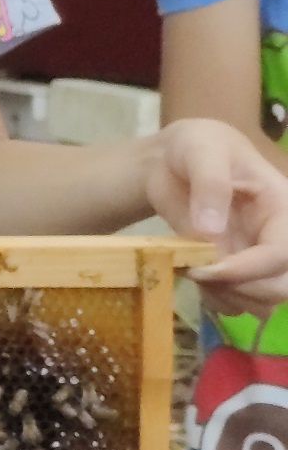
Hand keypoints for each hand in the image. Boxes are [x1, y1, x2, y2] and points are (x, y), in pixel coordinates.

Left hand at [154, 121, 287, 303]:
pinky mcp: (236, 271)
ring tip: (192, 272)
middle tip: (197, 274)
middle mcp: (276, 237)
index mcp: (282, 208)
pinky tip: (190, 276)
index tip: (208, 270)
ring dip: (228, 298)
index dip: (251, 269)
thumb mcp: (202, 151)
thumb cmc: (197, 148)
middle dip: (243, 290)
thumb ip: (209, 185)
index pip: (283, 251)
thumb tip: (210, 231)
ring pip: (262, 300)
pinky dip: (215, 300)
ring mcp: (257, 257)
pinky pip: (237, 301)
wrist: (172, 162)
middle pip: (282, 285)